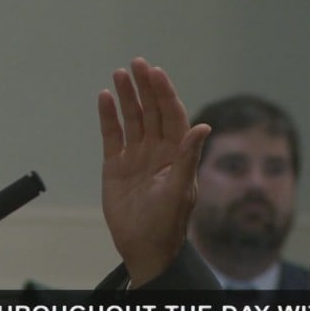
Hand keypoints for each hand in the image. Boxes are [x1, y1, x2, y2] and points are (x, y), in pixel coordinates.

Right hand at [98, 58, 210, 287]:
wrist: (143, 248)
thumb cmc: (167, 222)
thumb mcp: (179, 189)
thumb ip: (188, 156)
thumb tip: (204, 126)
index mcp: (176, 152)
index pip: (171, 115)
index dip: (164, 93)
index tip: (155, 72)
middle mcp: (157, 149)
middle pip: (151, 111)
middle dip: (145, 87)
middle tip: (136, 63)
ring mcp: (136, 156)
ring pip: (132, 119)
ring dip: (127, 96)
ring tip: (119, 73)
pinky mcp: (115, 165)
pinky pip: (112, 135)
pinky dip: (108, 116)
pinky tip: (105, 97)